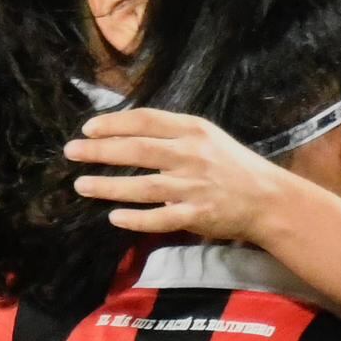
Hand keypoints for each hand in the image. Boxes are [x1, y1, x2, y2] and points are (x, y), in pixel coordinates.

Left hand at [70, 106, 293, 242]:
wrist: (268, 199)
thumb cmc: (233, 166)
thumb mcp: (207, 137)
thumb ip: (173, 134)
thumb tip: (127, 133)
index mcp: (193, 131)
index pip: (145, 121)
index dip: (114, 123)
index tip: (88, 128)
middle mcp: (191, 156)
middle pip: (137, 150)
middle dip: (100, 150)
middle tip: (72, 151)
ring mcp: (193, 187)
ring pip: (143, 186)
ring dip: (108, 186)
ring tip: (81, 185)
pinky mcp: (197, 216)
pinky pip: (160, 219)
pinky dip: (136, 219)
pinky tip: (114, 217)